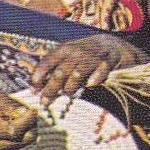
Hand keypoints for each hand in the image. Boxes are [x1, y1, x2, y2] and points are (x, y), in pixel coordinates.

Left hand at [29, 34, 148, 101]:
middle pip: (62, 69)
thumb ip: (56, 73)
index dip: (40, 75)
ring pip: (80, 69)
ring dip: (72, 83)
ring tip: (68, 94)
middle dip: (52, 87)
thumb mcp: (71, 61)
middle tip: (45, 102)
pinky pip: (103, 67)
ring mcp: (96, 53)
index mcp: (66, 49)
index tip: (33, 90)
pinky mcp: (112, 58)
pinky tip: (91, 85)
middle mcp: (79, 49)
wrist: (116, 47)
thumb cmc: (88, 59)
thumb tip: (36, 89)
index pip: (49, 60)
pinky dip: (97, 75)